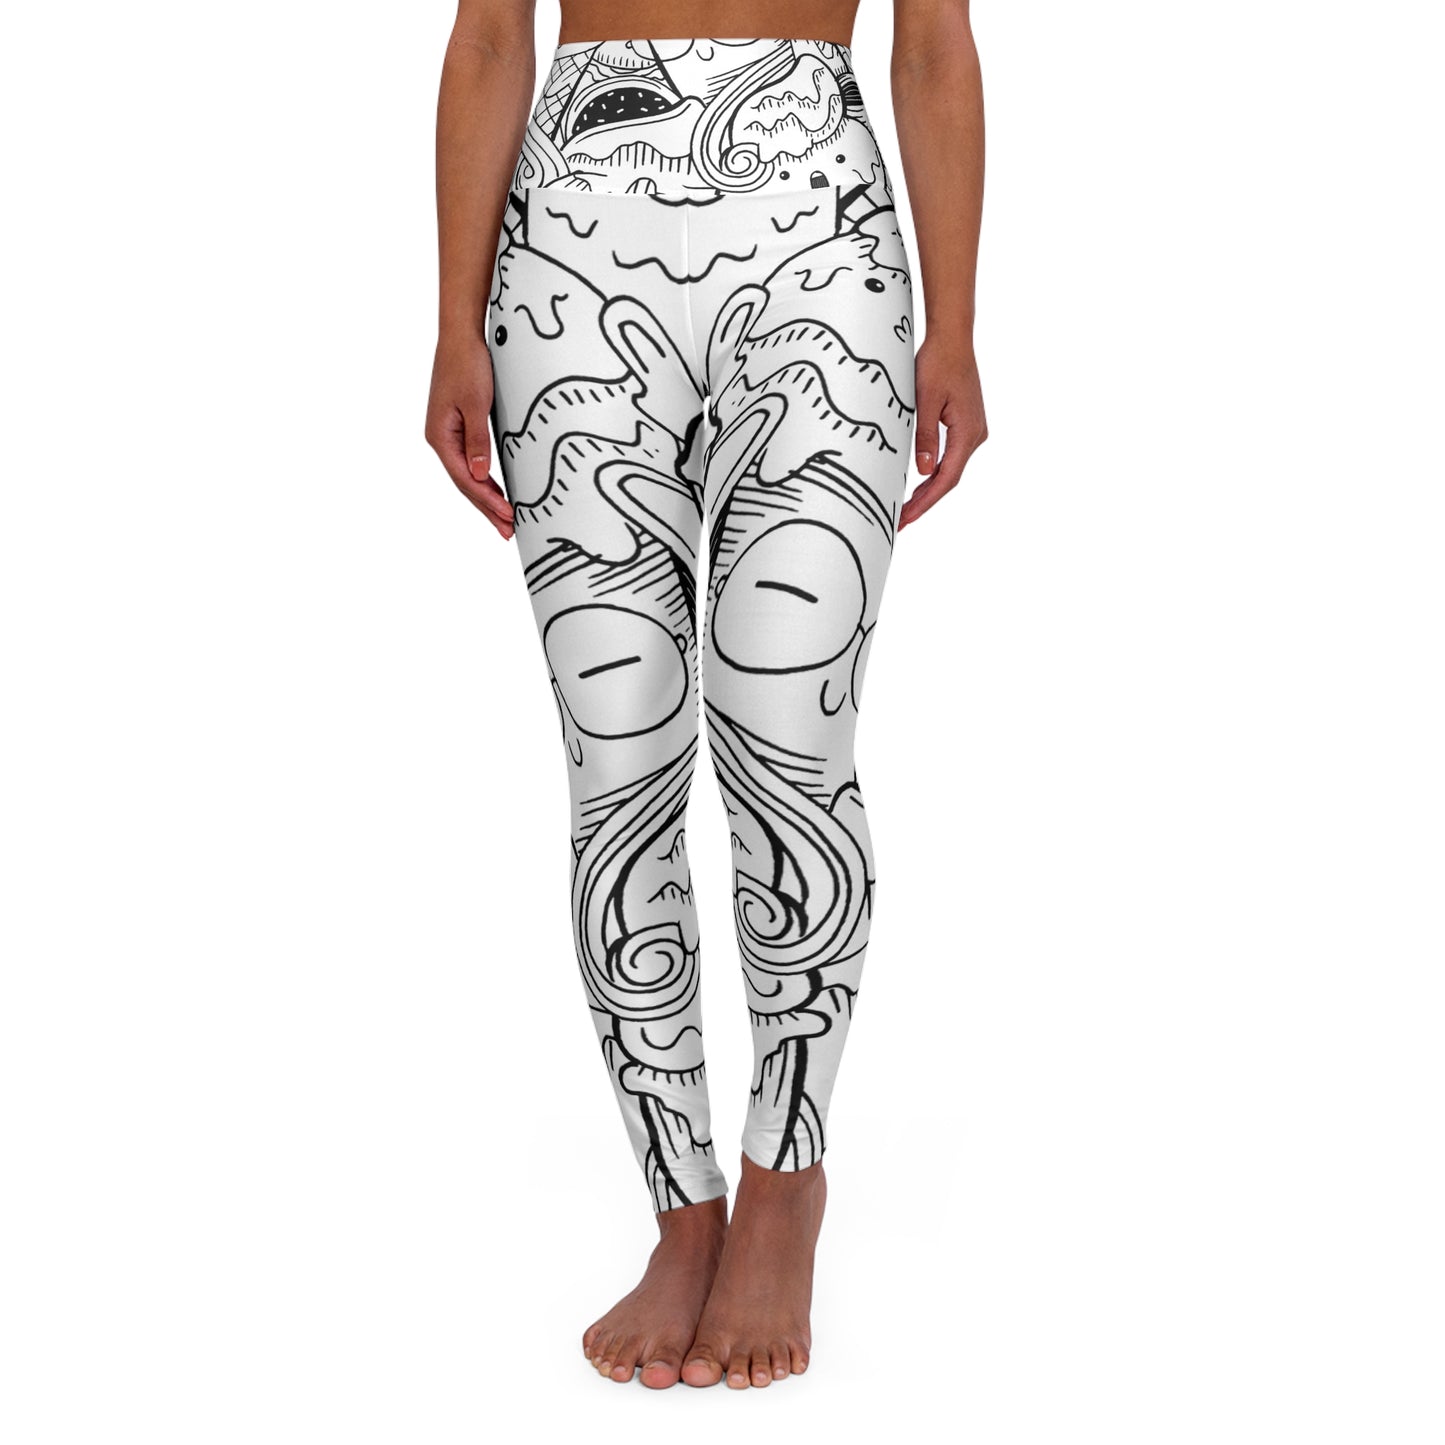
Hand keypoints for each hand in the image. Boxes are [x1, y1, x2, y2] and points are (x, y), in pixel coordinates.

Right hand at [425, 331, 513, 540]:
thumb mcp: (475, 403)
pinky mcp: (459, 427)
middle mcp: (441, 439)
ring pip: (468, 475)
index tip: (509, 516)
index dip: (487, 500)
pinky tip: (494, 490)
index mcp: (440, 436)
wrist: (461, 336)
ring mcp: (448, 434)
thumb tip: (480, 474)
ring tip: (504, 519)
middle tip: (508, 531)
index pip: (466, 479)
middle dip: (487, 508)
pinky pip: (471, 461)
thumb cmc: (467, 364)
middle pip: (465, 483)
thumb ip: (477, 440)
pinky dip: (484, 479)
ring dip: (486, 497)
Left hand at [901, 340, 987, 530]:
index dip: (926, 502)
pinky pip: (952, 456)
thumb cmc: (938, 363)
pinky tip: (922, 482)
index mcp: (967, 432)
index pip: (947, 478)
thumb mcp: (925, 400)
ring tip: (907, 507)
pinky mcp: (967, 425)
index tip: (907, 517)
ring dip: (930, 489)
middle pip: (950, 478)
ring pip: (951, 469)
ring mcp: (973, 430)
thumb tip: (925, 471)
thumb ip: (925, 437)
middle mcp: (975, 435)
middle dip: (926, 501)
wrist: (953, 339)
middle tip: (901, 520)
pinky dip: (936, 472)